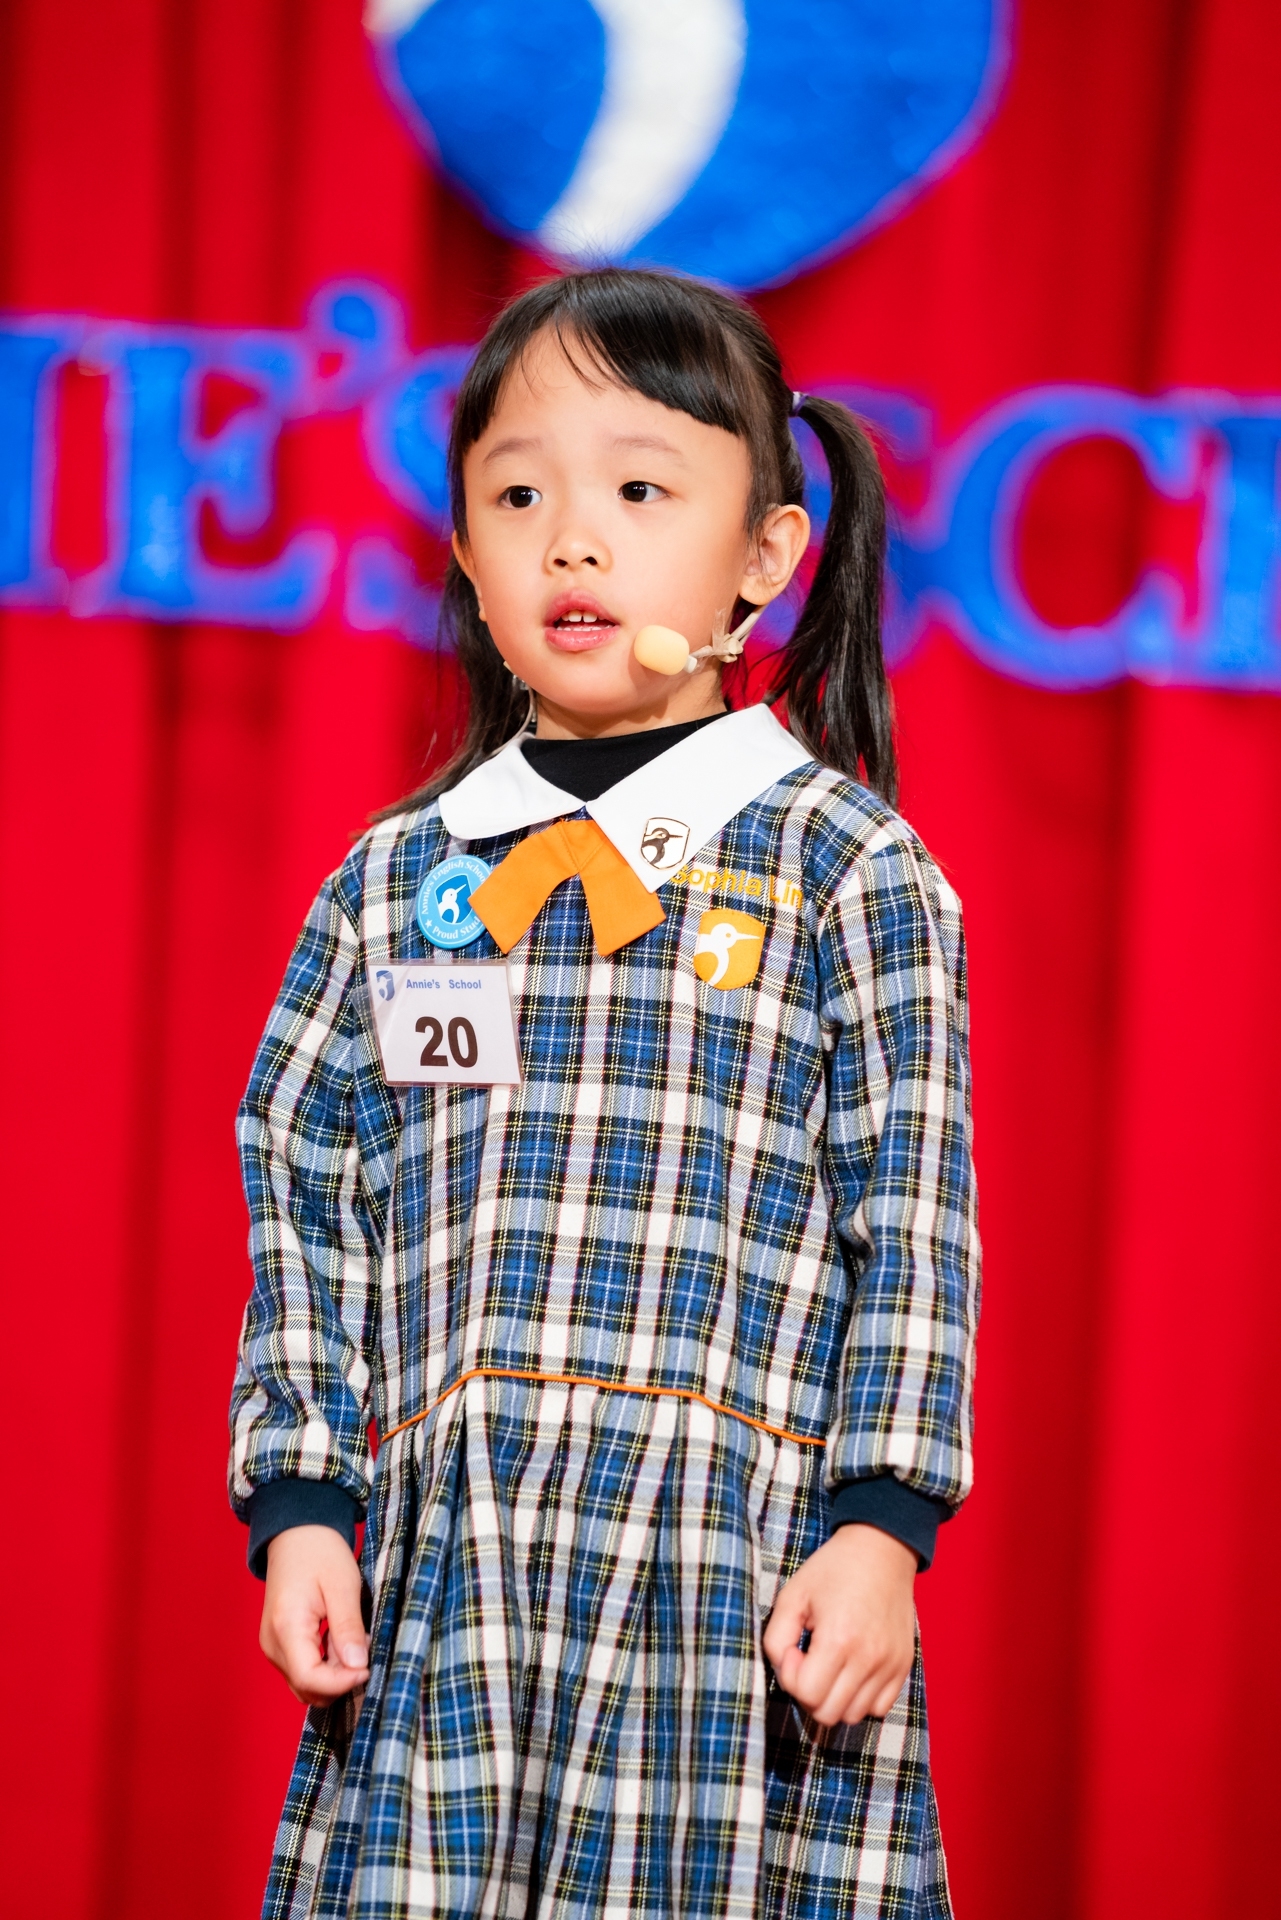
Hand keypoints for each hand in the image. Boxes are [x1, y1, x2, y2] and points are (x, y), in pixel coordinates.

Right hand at [260, 1525, 369, 1705]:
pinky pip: (302, 1670)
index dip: (342, 1682)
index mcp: (285, 1627)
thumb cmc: (320, 1553)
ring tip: (349, 1638)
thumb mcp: (343, 1585)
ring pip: (305, 1684)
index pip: (310, 1679)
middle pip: (307, 1688)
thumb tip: (358, 1666)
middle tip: (362, 1646)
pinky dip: (324, 1664)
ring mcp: (272, 1647)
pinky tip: (338, 1639)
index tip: (368, 1667)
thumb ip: (348, 1628)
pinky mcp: (278, 1645)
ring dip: (333, 1673)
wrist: (297, 1534)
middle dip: (339, 1679)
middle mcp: (272, 1644)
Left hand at [762, 1524, 916, 1727]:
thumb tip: (786, 1669)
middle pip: (829, 1713)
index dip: (792, 1676)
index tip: (795, 1649)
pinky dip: (860, 1698)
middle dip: (809, 1692)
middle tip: (809, 1660)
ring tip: (830, 1665)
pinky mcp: (903, 1666)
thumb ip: (776, 1638)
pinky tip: (851, 1670)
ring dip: (834, 1698)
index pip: (807, 1694)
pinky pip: (879, 1707)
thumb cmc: (832, 1570)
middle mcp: (868, 1658)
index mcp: (838, 1639)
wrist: (881, 1550)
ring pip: (854, 1715)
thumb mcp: (792, 1595)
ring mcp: (890, 1665)